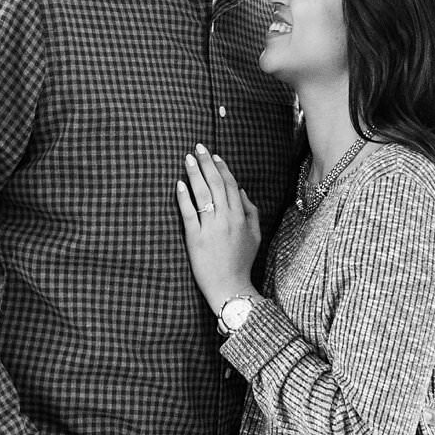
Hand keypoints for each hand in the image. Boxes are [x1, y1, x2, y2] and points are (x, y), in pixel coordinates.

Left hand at [175, 145, 262, 314]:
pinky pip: (189, 213)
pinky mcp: (195, 238)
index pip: (231, 186)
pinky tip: (179, 183)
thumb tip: (242, 191)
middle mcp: (227, 219)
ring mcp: (211, 228)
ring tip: (188, 159)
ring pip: (202, 194)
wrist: (230, 287)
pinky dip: (184, 197)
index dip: (222, 168)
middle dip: (207, 163)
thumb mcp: (255, 236)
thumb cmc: (242, 262)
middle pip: (216, 184)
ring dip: (195, 174)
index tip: (214, 156)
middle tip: (198, 147)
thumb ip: (251, 212)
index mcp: (241, 217)